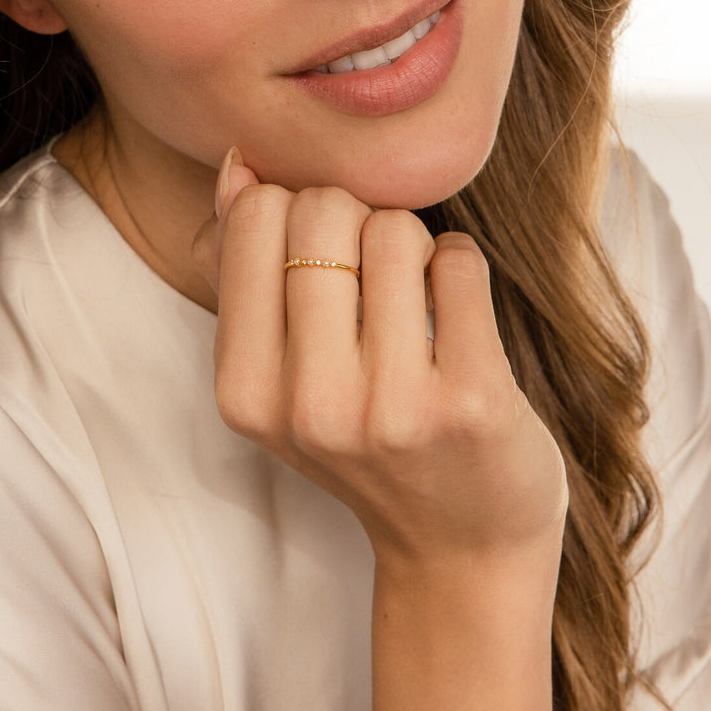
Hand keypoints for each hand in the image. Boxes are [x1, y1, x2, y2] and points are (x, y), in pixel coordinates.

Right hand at [192, 147, 567, 569]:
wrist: (460, 543)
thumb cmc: (366, 439)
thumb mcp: (281, 374)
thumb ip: (248, 270)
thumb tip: (239, 167)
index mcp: (245, 392)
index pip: (257, 216)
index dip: (297, 214)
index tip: (322, 258)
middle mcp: (308, 406)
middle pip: (323, 210)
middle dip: (357, 220)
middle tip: (375, 276)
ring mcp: (391, 408)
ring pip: (395, 227)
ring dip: (414, 246)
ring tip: (418, 301)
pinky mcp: (470, 401)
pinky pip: (459, 259)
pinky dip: (459, 267)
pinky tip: (457, 312)